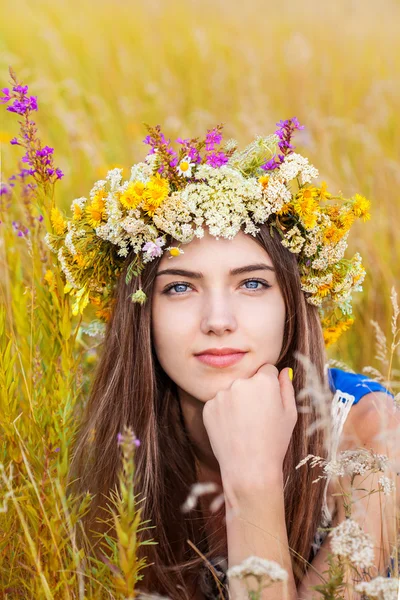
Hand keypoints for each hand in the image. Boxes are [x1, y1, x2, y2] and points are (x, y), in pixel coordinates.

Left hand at [202, 364, 296, 494]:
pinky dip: (223, 413)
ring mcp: (222, 394)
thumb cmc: (274, 442)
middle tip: (257, 417)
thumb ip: (286, 387)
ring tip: (244, 425)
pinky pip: (218, 403)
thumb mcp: (290, 414)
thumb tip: (283, 370)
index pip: (266, 369)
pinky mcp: (208, 407)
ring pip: (232, 391)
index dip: (269, 385)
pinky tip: (232, 429)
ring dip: (236, 402)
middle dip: (252, 392)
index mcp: (264, 381)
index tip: (269, 401)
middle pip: (247, 380)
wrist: (249, 468)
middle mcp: (241, 383)